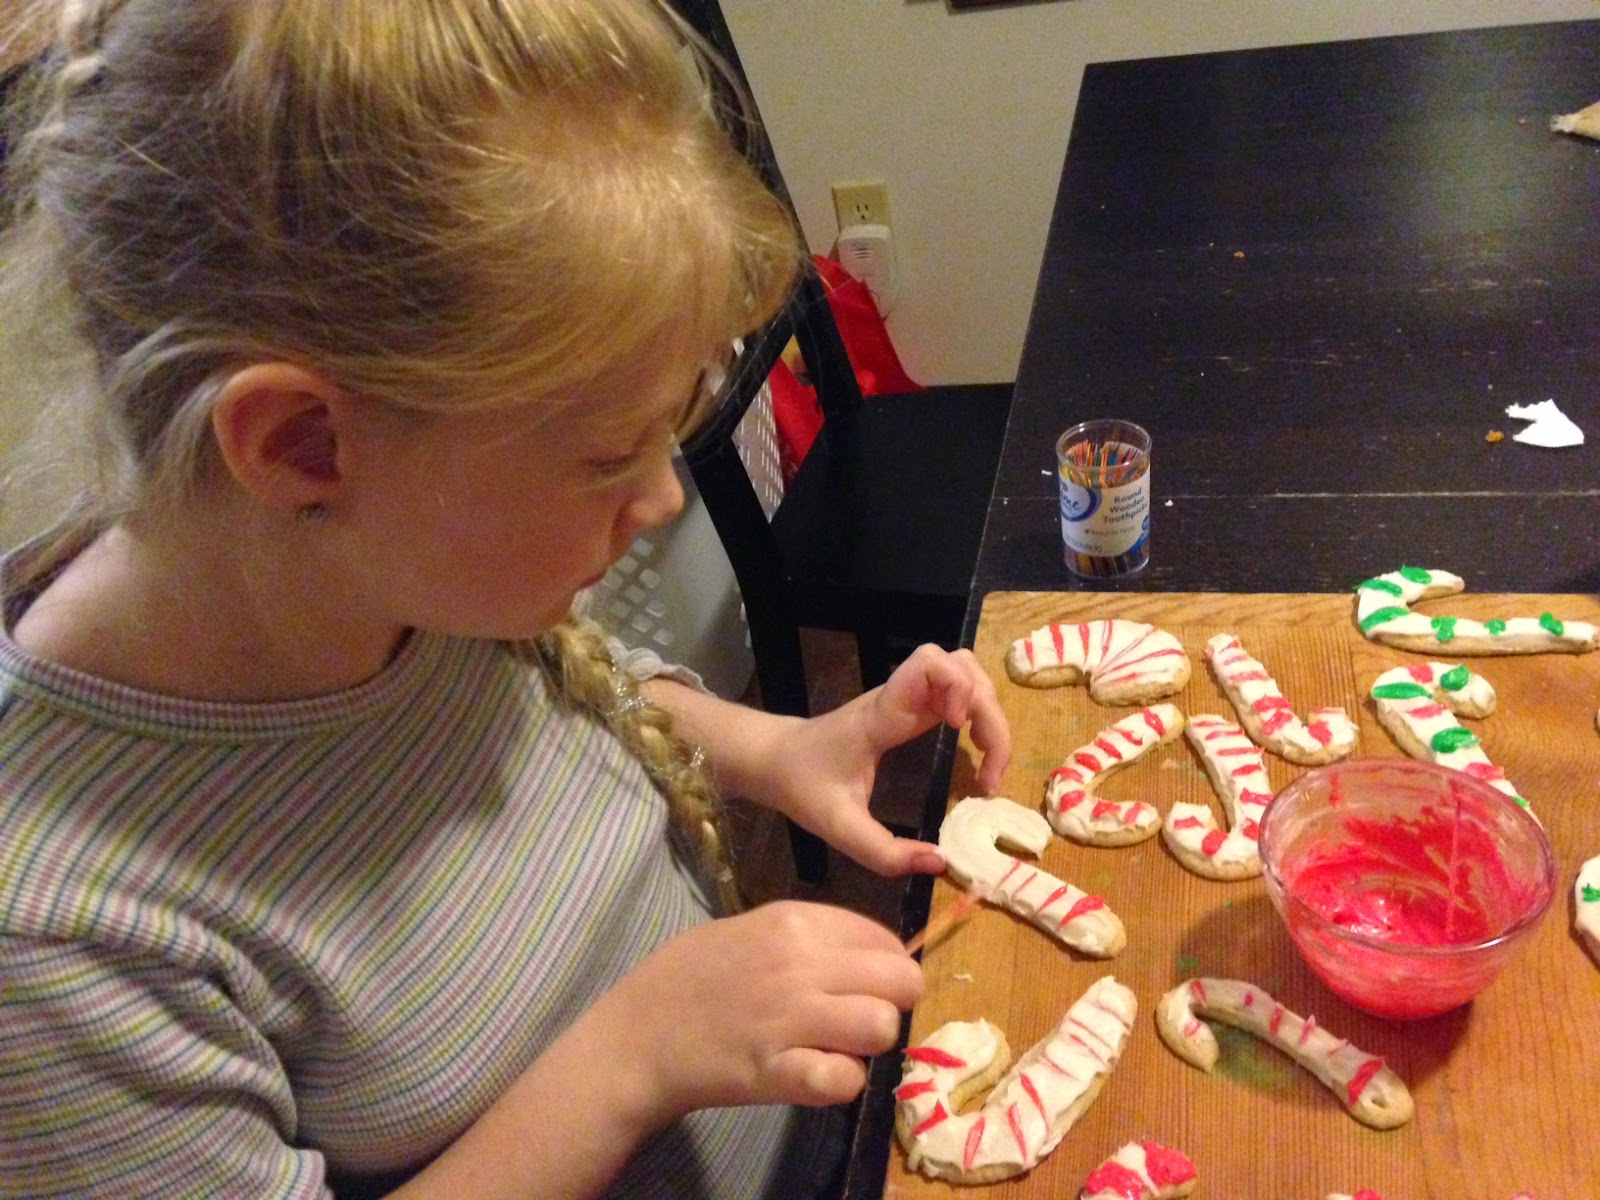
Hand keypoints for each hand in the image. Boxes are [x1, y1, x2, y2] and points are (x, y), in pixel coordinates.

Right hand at [602, 901, 921, 1120]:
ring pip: (883, 1026)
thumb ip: (808, 937)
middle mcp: (800, 962)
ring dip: (869, 1044)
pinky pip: (843, 1079)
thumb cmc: (688, 977)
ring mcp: (788, 1017)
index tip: (863, 988)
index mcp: (795, 921)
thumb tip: (867, 956)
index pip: (885, 939)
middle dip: (891, 1004)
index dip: (885, 969)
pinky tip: (815, 1075)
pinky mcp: (775, 1071)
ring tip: (836, 1047)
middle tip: (856, 1021)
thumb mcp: (750, 930)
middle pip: (901, 980)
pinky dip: (840, 1082)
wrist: (635, 1034)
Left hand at [771, 644, 1010, 875]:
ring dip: (987, 708)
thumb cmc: (804, 786)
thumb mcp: (840, 828)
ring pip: (962, 670)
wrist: (776, 759)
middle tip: (988, 767)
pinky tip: (973, 748)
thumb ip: (886, 853)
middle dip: (988, 710)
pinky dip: (975, 710)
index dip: (957, 687)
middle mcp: (898, 696)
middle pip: (960, 665)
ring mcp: (905, 697)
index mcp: (881, 715)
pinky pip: (954, 688)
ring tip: (987, 756)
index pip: (927, 666)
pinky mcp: (910, 705)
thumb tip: (940, 863)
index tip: (960, 731)